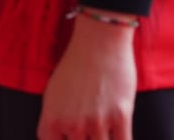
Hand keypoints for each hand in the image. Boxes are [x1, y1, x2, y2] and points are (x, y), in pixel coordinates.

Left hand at [38, 10, 136, 139]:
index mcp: (52, 118)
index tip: (71, 136)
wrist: (98, 43)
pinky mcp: (120, 117)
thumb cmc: (75, 66)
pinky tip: (120, 135)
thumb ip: (56, 119)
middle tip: (90, 131)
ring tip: (104, 129)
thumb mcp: (54, 93)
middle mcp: (72, 124)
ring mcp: (97, 122)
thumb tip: (62, 137)